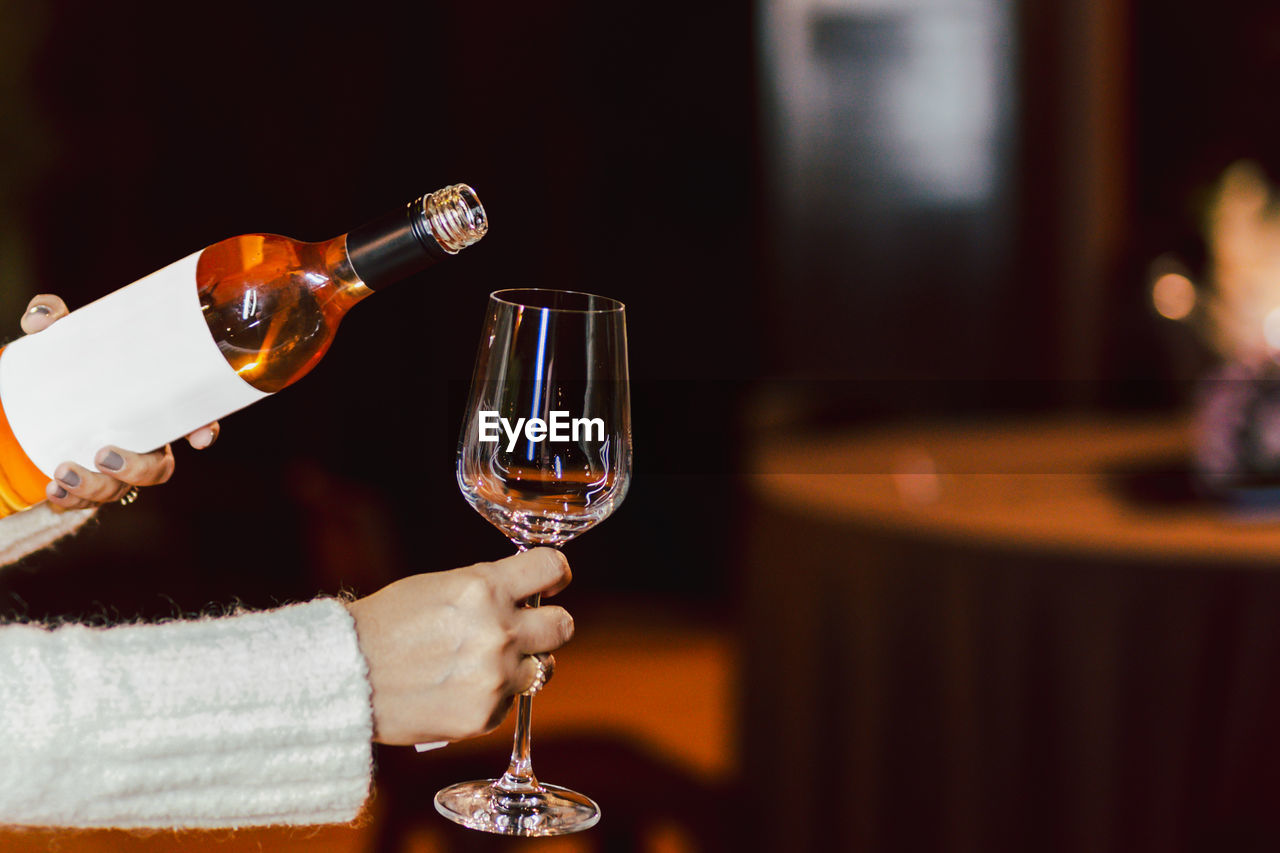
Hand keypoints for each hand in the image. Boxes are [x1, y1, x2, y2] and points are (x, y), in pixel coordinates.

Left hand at [20, 294, 220, 509]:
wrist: (31, 401)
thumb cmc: (65, 366)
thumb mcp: (60, 341)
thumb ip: (52, 321)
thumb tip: (43, 318)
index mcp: (151, 407)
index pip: (192, 420)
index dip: (204, 430)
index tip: (200, 438)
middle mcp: (141, 443)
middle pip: (159, 469)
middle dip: (137, 469)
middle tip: (104, 455)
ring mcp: (115, 467)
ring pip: (122, 491)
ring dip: (96, 488)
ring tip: (62, 473)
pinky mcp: (86, 483)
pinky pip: (88, 503)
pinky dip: (72, 501)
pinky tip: (53, 491)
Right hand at [346, 548, 574, 744]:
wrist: (345, 677)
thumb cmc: (387, 624)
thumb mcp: (439, 586)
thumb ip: (488, 589)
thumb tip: (526, 595)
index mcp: (484, 588)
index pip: (552, 568)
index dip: (556, 575)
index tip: (553, 583)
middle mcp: (497, 631)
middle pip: (563, 627)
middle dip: (550, 625)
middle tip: (530, 630)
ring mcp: (494, 677)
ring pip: (542, 668)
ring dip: (522, 665)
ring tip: (483, 664)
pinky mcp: (484, 715)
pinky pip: (510, 701)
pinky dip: (492, 696)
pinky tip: (457, 690)